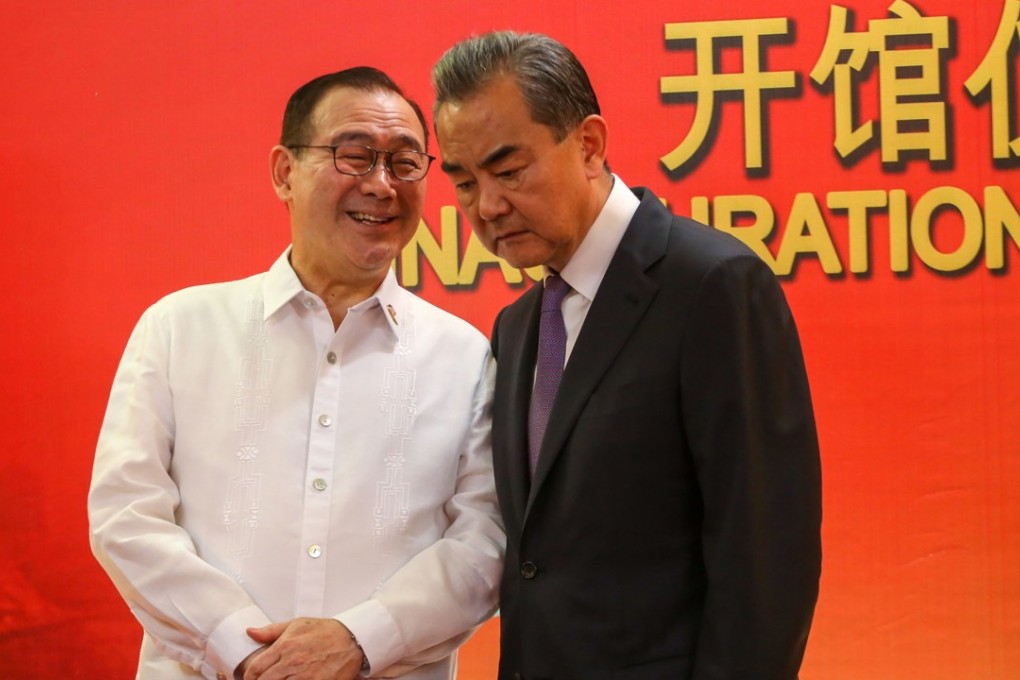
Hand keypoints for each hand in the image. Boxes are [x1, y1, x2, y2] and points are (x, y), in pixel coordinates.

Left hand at [242, 617, 364, 679]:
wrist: (353, 640)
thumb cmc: (325, 631)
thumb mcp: (297, 624)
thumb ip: (271, 631)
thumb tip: (250, 632)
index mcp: (285, 646)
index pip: (256, 667)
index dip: (248, 676)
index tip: (250, 678)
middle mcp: (292, 662)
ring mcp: (305, 676)